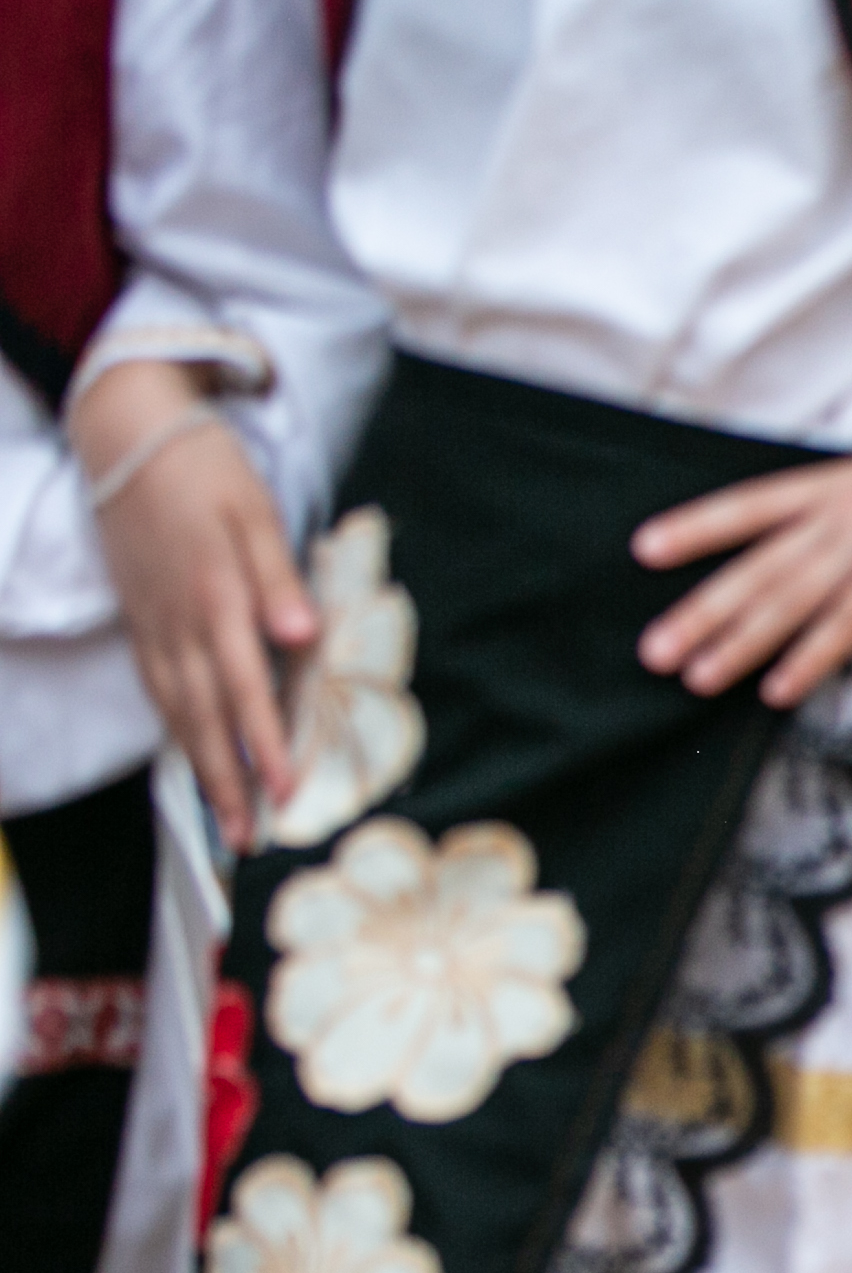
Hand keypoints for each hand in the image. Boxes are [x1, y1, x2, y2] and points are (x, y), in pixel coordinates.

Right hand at [74, 360, 312, 850]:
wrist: (127, 433)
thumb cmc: (206, 470)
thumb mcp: (256, 512)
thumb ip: (279, 578)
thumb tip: (302, 635)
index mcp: (216, 596)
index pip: (244, 687)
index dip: (264, 744)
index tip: (284, 792)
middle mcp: (179, 621)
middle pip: (204, 716)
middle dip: (227, 781)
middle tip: (246, 839)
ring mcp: (152, 622)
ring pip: (176, 710)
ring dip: (200, 767)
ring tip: (223, 819)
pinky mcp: (139, 618)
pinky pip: (156, 687)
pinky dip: (174, 729)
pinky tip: (191, 757)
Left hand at [633, 443, 851, 707]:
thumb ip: (837, 513)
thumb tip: (797, 553)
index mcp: (827, 485)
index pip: (746, 507)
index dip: (695, 528)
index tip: (644, 551)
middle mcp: (836, 515)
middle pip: (755, 569)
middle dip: (701, 611)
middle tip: (655, 650)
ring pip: (788, 601)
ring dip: (739, 643)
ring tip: (697, 677)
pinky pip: (845, 625)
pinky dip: (809, 658)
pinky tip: (777, 688)